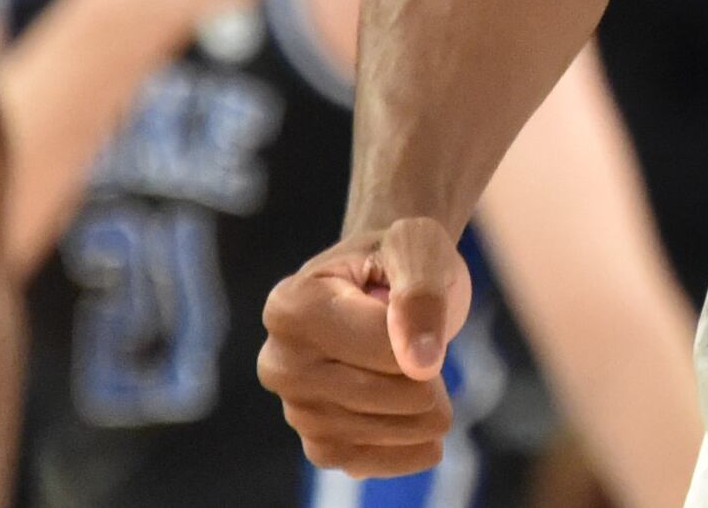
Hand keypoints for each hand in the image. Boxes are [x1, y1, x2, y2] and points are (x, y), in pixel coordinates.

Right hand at [260, 218, 472, 475]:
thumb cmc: (395, 258)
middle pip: (392, 392)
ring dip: (427, 405)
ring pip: (391, 429)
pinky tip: (421, 418)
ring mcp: (295, 410)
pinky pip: (376, 461)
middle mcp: (279, 364)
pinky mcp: (318, 447)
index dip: (423, 330)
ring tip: (414, 368)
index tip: (415, 304)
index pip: (384, 347)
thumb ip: (420, 293)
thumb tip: (420, 364)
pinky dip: (412, 445)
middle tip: (418, 340)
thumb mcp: (416, 245)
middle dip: (428, 371)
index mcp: (290, 306)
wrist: (381, 283)